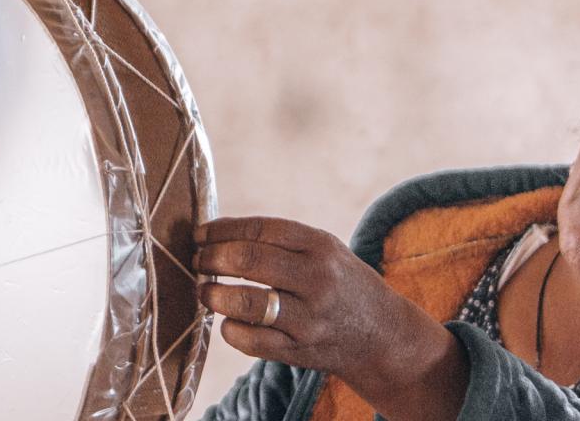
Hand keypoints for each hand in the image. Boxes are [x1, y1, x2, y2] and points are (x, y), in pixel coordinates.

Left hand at [196, 216, 467, 420]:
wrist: (382, 335)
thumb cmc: (340, 283)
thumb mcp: (324, 251)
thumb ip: (278, 240)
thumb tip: (215, 231)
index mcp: (320, 246)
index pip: (260, 229)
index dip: (222, 230)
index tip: (199, 234)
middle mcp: (317, 279)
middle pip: (249, 260)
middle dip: (212, 258)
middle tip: (196, 261)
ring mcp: (310, 317)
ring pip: (246, 302)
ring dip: (214, 295)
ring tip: (203, 291)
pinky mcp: (302, 351)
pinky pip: (252, 341)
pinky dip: (230, 330)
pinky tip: (226, 322)